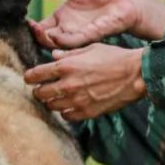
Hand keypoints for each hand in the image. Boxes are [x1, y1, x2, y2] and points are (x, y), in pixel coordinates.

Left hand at [25, 45, 146, 120]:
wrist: (135, 75)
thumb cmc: (114, 57)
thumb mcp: (90, 48)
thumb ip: (68, 53)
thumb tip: (54, 56)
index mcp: (66, 66)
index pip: (35, 75)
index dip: (29, 77)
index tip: (30, 79)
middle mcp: (68, 85)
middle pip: (40, 94)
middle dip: (39, 91)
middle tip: (42, 89)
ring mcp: (77, 100)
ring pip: (51, 107)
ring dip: (52, 102)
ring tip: (57, 97)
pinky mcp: (87, 112)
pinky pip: (67, 116)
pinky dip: (66, 112)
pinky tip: (71, 105)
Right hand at [31, 0, 164, 48]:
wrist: (128, 0)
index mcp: (63, 16)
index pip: (42, 26)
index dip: (31, 27)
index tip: (24, 22)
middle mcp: (68, 28)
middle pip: (45, 38)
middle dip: (36, 36)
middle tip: (31, 28)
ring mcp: (78, 34)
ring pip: (56, 44)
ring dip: (46, 40)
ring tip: (40, 32)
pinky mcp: (89, 37)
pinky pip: (72, 43)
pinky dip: (62, 42)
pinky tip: (54, 36)